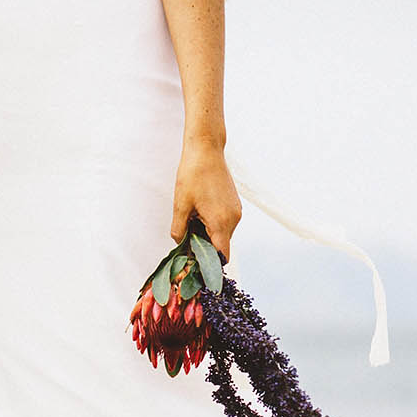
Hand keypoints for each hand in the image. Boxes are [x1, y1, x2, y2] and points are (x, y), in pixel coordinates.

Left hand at [171, 139, 240, 262]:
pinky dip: (214, 225)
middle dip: (206, 248)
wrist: (206, 150)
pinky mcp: (235, 204)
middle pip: (222, 246)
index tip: (196, 266)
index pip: (222, 255)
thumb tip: (180, 244)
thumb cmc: (193, 175)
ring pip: (224, 234)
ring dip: (209, 235)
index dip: (210, 264)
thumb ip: (180, 230)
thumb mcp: (180, 206)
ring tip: (193, 223)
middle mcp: (233, 218)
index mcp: (221, 222)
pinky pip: (226, 222)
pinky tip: (200, 214)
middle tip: (187, 243)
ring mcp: (236, 211)